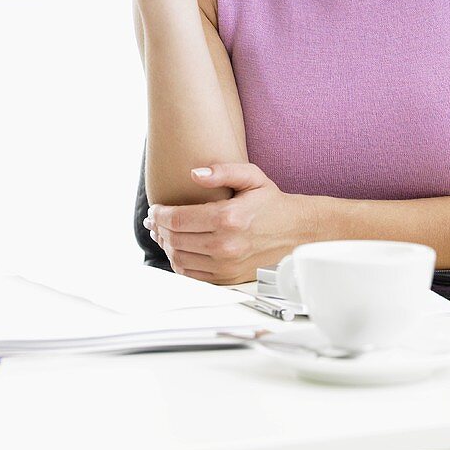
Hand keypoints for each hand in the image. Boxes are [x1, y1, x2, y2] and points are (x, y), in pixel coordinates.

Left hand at [143, 163, 315, 284]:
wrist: (296, 231)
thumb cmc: (272, 203)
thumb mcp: (252, 177)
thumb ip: (223, 170)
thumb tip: (195, 173)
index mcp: (229, 217)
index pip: (179, 219)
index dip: (160, 214)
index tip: (155, 209)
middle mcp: (226, 245)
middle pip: (175, 239)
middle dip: (159, 229)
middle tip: (153, 220)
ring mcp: (227, 265)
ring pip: (180, 259)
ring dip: (166, 246)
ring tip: (162, 234)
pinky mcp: (228, 278)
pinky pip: (192, 275)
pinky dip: (179, 262)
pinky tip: (177, 249)